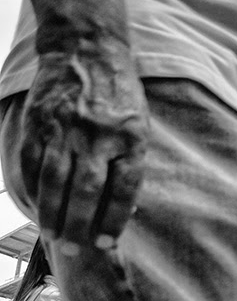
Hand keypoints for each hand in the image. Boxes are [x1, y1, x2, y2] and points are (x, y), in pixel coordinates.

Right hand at [19, 39, 147, 251]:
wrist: (87, 50)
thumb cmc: (120, 98)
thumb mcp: (139, 128)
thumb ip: (130, 166)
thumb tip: (124, 212)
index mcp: (130, 139)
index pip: (123, 189)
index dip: (114, 219)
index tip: (106, 243)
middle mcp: (98, 135)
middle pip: (87, 190)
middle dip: (79, 224)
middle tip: (74, 249)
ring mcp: (66, 128)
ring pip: (56, 180)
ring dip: (53, 212)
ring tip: (53, 236)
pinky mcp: (40, 121)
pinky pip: (33, 162)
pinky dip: (34, 188)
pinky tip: (36, 205)